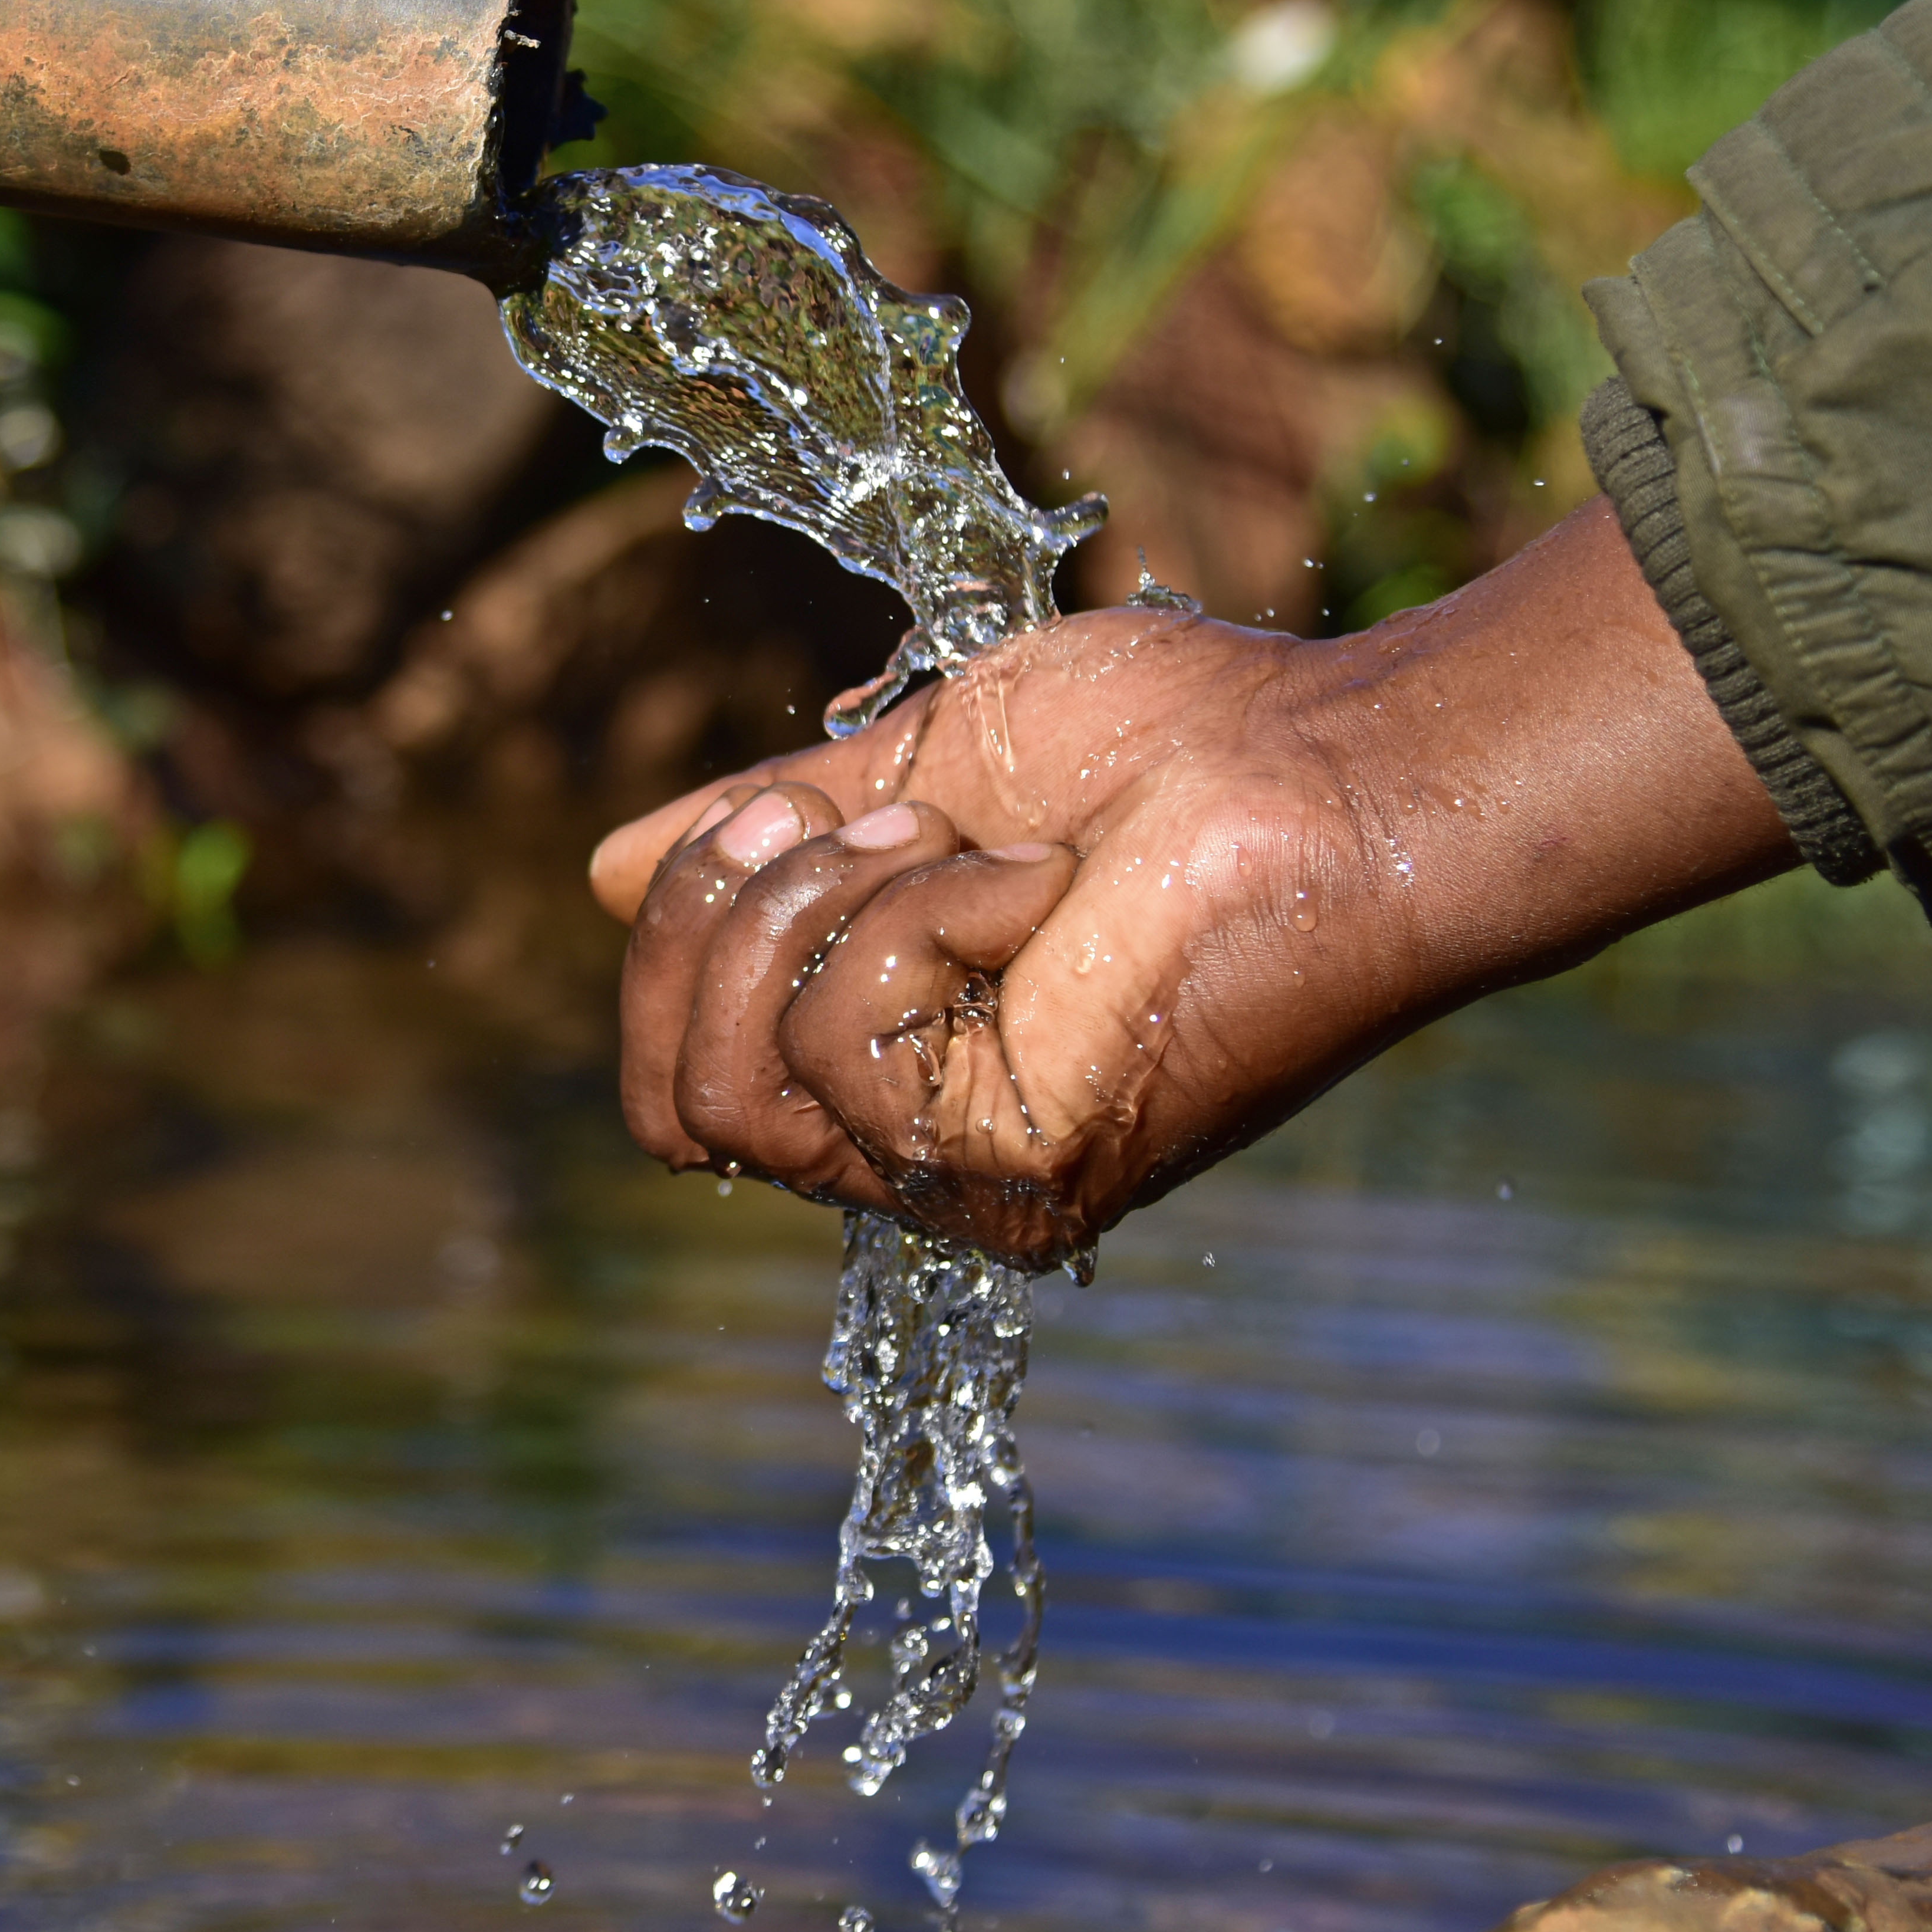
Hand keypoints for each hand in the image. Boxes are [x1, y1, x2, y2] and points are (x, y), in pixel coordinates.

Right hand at [595, 499, 1799, 1261]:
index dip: (678, 946)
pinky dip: (915, 927)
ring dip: (814, 915)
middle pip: (677, 1113)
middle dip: (713, 928)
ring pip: (735, 1092)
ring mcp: (968, 1182)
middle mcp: (927, 1160)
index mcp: (906, 1080)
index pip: (683, 1095)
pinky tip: (1038, 887)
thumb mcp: (922, 771)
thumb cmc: (1175, 748)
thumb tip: (604, 871)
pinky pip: (841, 1052)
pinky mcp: (1015, 1173)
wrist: (1327, 769)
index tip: (767, 814)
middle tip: (845, 821)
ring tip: (952, 844)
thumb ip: (776, 838)